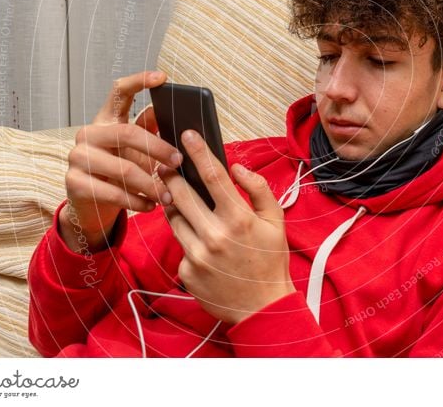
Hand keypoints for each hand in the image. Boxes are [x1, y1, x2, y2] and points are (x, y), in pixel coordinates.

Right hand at [62, 71, 182, 252]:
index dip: (139, 81)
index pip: (119, 92)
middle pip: (127, 132)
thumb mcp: (136, 150)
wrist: (92, 206)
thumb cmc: (120, 173)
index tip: (161, 77)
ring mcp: (78, 157)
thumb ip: (149, 130)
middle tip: (179, 162)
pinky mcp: (74, 183)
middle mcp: (88, 134)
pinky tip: (151, 205)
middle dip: (158, 149)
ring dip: (151, 184)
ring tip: (169, 195)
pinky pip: (113, 192)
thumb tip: (167, 111)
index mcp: (106, 120)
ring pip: (123, 169)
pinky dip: (137, 201)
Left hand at [160, 130, 295, 323]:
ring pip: (173, 217)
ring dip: (172, 201)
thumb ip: (258, 190)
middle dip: (171, 173)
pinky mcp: (185, 271)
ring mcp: (196, 255)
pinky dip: (185, 234)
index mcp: (238, 219)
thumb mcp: (276, 222)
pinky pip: (179, 244)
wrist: (262, 308)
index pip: (213, 176)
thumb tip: (237, 167)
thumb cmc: (270, 261)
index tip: (186, 134)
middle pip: (182, 192)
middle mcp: (214, 235)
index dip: (198, 151)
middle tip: (166, 161)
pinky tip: (196, 236)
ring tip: (175, 192)